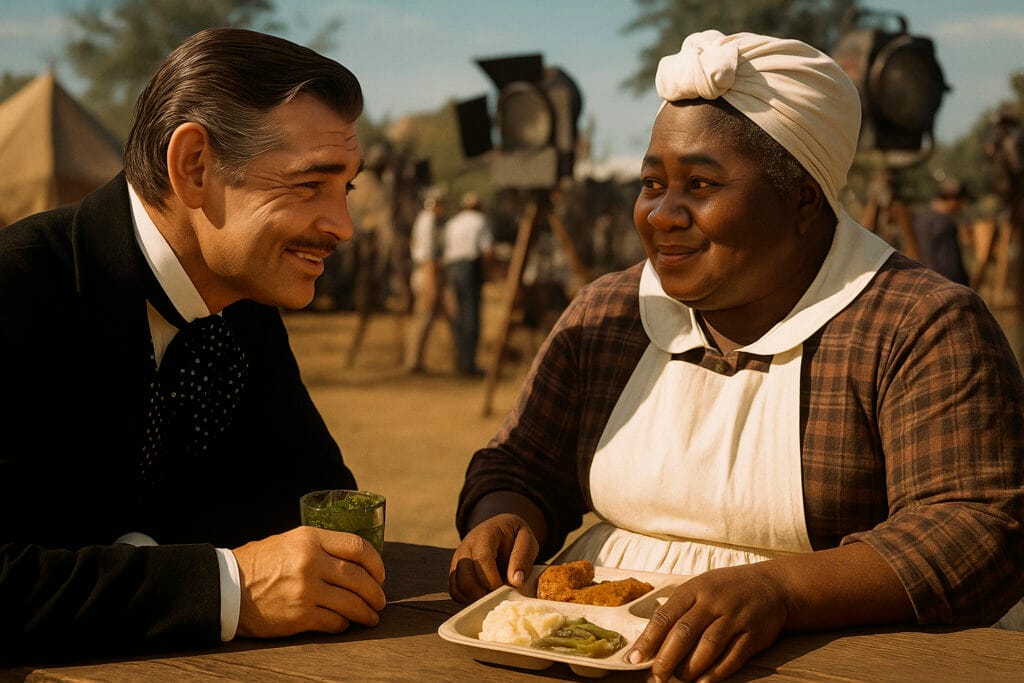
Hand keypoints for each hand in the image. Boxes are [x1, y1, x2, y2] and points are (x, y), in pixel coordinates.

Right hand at [233, 526, 386, 637]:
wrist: (227, 588)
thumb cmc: (261, 563)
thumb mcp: (291, 541)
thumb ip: (321, 546)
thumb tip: (356, 559)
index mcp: (310, 539)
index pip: (358, 547)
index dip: (376, 563)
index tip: (380, 574)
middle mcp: (311, 562)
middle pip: (359, 578)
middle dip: (375, 592)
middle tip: (380, 600)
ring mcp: (306, 590)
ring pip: (351, 603)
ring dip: (366, 612)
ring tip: (371, 616)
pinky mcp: (299, 616)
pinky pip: (334, 622)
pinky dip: (344, 624)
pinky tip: (345, 623)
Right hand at [448, 513, 538, 603]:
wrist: (502, 530)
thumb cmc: (515, 536)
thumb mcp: (526, 540)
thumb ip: (522, 558)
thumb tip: (515, 582)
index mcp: (484, 535)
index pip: (483, 560)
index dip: (493, 580)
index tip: (506, 590)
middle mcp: (466, 546)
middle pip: (466, 577)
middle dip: (484, 594)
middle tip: (500, 599)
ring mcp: (458, 559)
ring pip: (457, 586)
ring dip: (475, 598)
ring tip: (493, 598)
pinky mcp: (455, 571)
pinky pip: (455, 591)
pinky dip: (467, 599)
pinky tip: (484, 596)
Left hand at [628, 564, 787, 682]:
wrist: (771, 585)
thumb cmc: (726, 589)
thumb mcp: (700, 588)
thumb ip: (679, 610)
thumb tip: (651, 641)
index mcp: (694, 589)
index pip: (665, 616)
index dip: (648, 640)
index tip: (635, 659)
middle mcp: (713, 602)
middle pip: (684, 633)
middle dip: (666, 659)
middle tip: (655, 678)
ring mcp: (734, 617)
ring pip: (708, 646)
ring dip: (690, 668)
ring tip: (679, 679)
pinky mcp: (753, 634)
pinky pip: (732, 657)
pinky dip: (716, 672)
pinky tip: (703, 682)